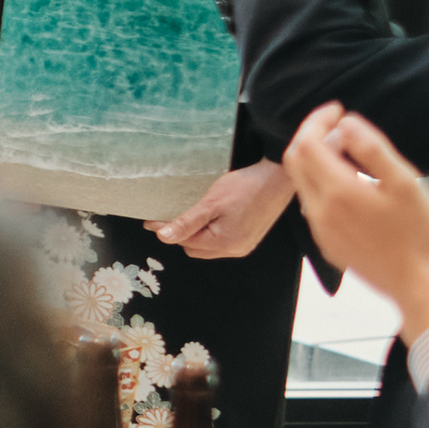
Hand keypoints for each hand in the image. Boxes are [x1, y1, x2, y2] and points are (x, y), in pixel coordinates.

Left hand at [148, 158, 294, 259]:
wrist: (278, 177)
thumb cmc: (246, 187)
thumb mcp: (211, 203)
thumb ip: (187, 222)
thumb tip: (163, 237)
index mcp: (225, 243)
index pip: (185, 241)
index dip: (167, 230)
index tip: (150, 220)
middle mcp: (235, 249)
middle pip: (195, 247)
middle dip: (183, 234)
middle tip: (172, 215)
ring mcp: (244, 245)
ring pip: (208, 245)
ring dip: (197, 233)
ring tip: (192, 214)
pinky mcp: (249, 237)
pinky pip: (222, 240)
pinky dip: (211, 231)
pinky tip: (210, 217)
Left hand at [279, 103, 428, 334]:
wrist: (421, 286)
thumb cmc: (422, 235)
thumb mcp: (406, 183)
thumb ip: (373, 149)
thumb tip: (347, 124)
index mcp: (337, 192)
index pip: (306, 143)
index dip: (318, 120)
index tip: (337, 109)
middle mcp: (319, 210)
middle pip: (297, 160)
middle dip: (313, 135)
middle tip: (341, 124)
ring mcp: (321, 229)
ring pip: (304, 182)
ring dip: (319, 159)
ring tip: (351, 150)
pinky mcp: (329, 242)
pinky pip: (314, 203)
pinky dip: (324, 182)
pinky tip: (354, 182)